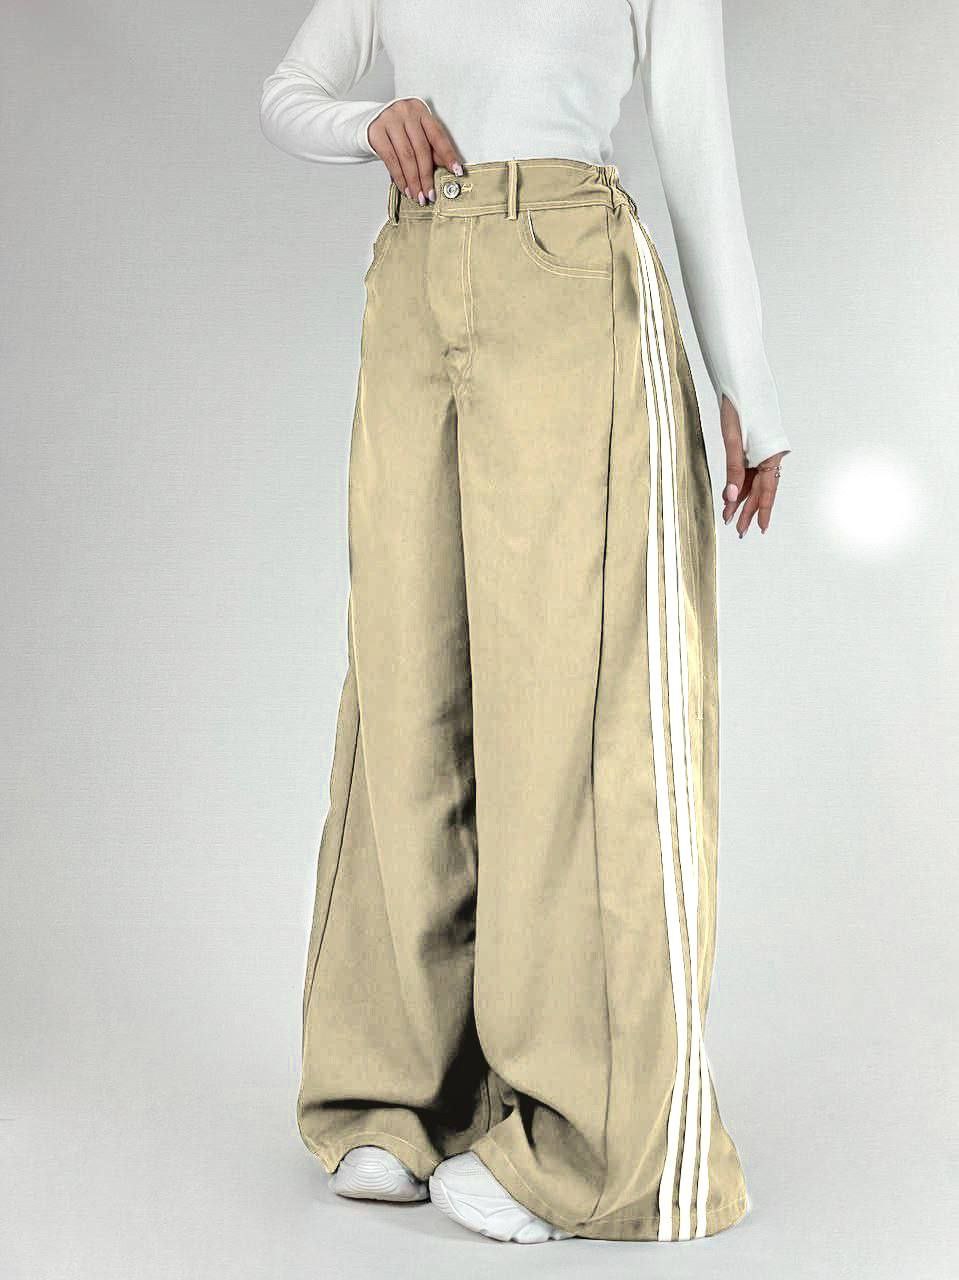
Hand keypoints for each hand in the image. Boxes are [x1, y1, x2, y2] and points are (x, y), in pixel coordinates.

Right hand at [368, 99, 463, 205]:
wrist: (372, 122)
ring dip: (413, 180)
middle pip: (421, 149)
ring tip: (418, 195)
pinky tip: (405, 188)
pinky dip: (399, 178)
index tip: (456, 171)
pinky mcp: (376, 132)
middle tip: (430, 194)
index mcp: (421, 111)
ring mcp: (390, 120)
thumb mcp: (417, 134)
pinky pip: (391, 159)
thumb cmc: (399, 130)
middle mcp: (406, 112)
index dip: (448, 155)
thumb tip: (447, 170)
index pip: (438, 136)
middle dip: (427, 176)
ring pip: (406, 156)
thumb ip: (431, 148)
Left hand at [719, 395, 786, 536]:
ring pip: (753, 481)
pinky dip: (740, 483)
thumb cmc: (739, 408)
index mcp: (771, 455)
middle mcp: (770, 455)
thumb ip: (733, 470)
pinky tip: (732, 496)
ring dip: (742, 498)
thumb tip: (730, 497)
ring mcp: (762, 452)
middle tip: (739, 531)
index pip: (767, 490)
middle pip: (760, 489)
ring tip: (731, 517)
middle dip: (749, 510)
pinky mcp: (753, 447)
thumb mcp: (733, 440)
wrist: (741, 382)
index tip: (760, 529)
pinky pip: (749, 470)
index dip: (763, 511)